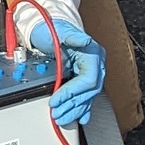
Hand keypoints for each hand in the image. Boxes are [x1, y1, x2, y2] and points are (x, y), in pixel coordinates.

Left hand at [26, 15, 105, 129]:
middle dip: (72, 105)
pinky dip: (83, 108)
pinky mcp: (83, 77)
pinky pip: (87, 96)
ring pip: (88, 97)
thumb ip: (73, 37)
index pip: (88, 79)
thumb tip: (85, 41)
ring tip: (62, 118)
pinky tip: (81, 117)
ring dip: (75, 110)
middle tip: (57, 113)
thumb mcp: (60, 31)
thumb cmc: (53, 28)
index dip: (73, 92)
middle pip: (89, 91)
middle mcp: (95, 64)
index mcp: (93, 53)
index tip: (57, 99)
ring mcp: (91, 72)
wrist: (49, 26)